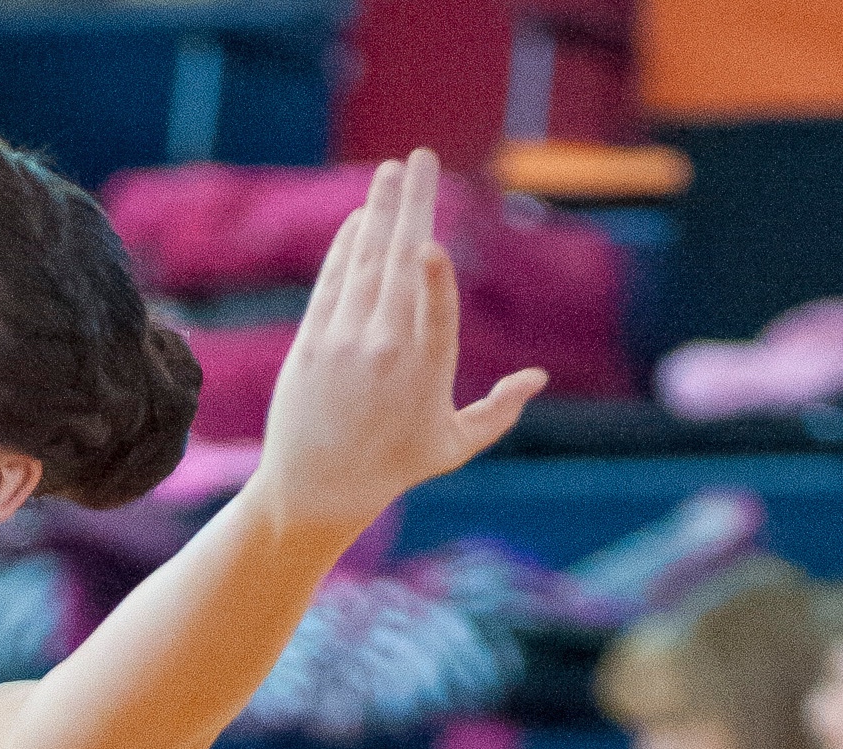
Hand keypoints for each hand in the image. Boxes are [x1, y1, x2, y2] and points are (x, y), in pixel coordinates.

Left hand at [249, 151, 547, 537]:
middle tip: (421, 158)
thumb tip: (537, 378)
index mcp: (426, 373)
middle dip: (411, 206)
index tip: (431, 245)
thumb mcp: (453, 445)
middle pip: (400, 268)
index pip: (433, 317)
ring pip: (364, 265)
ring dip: (378, 212)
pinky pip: (331, 285)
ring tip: (392, 170)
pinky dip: (345, 248)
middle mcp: (382, 354)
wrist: (315, 489)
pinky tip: (359, 217)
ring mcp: (343, 346)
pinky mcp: (311, 344)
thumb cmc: (393, 469)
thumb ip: (497, 411)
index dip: (432, 282)